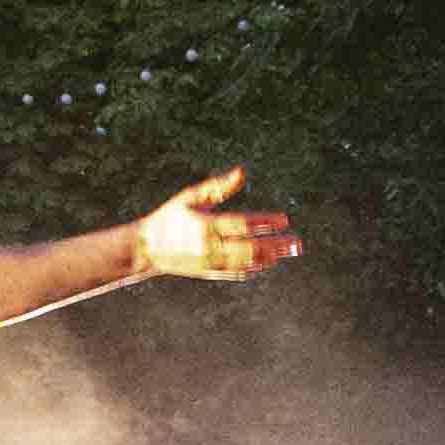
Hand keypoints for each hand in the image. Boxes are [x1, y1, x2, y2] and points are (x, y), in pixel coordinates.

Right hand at [136, 168, 300, 283]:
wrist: (146, 249)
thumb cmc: (169, 217)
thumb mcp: (190, 197)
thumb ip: (217, 186)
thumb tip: (242, 172)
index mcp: (206, 226)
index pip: (243, 224)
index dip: (266, 222)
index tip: (285, 220)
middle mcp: (210, 247)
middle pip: (251, 248)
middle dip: (276, 246)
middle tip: (298, 243)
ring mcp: (210, 263)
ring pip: (247, 263)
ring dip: (269, 258)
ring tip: (286, 252)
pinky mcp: (208, 273)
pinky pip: (236, 272)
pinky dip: (254, 268)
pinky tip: (267, 262)